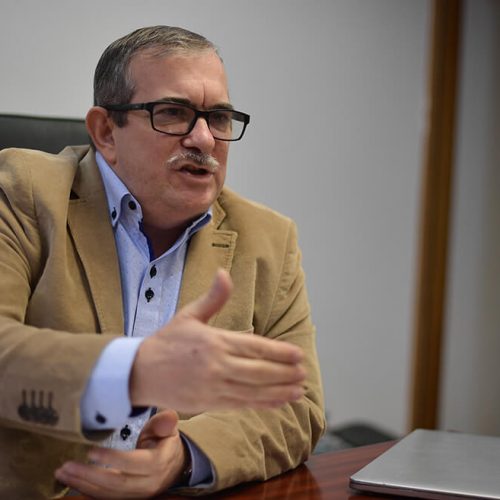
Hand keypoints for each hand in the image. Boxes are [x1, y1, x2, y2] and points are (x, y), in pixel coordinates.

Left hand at [55, 410, 186, 498]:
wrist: (174, 467)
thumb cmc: (165, 443)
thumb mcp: (168, 430)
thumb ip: (164, 423)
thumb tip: (168, 416)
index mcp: (157, 463)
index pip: (132, 464)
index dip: (111, 459)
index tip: (90, 451)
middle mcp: (147, 483)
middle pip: (116, 483)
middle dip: (89, 476)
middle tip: (66, 466)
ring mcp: (136, 494)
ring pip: (108, 493)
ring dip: (82, 484)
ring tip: (62, 473)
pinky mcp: (128, 499)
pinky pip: (106, 498)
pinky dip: (87, 492)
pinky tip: (72, 483)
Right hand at [130, 269, 305, 412]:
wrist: (138, 373)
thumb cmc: (166, 342)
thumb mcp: (188, 315)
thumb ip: (213, 298)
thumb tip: (224, 273)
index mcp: (214, 342)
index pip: (254, 347)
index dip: (279, 353)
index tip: (297, 355)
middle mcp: (217, 366)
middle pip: (259, 371)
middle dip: (284, 373)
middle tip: (303, 373)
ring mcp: (213, 387)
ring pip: (253, 391)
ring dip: (279, 391)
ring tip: (298, 390)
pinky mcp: (209, 404)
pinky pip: (241, 405)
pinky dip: (262, 404)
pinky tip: (277, 402)